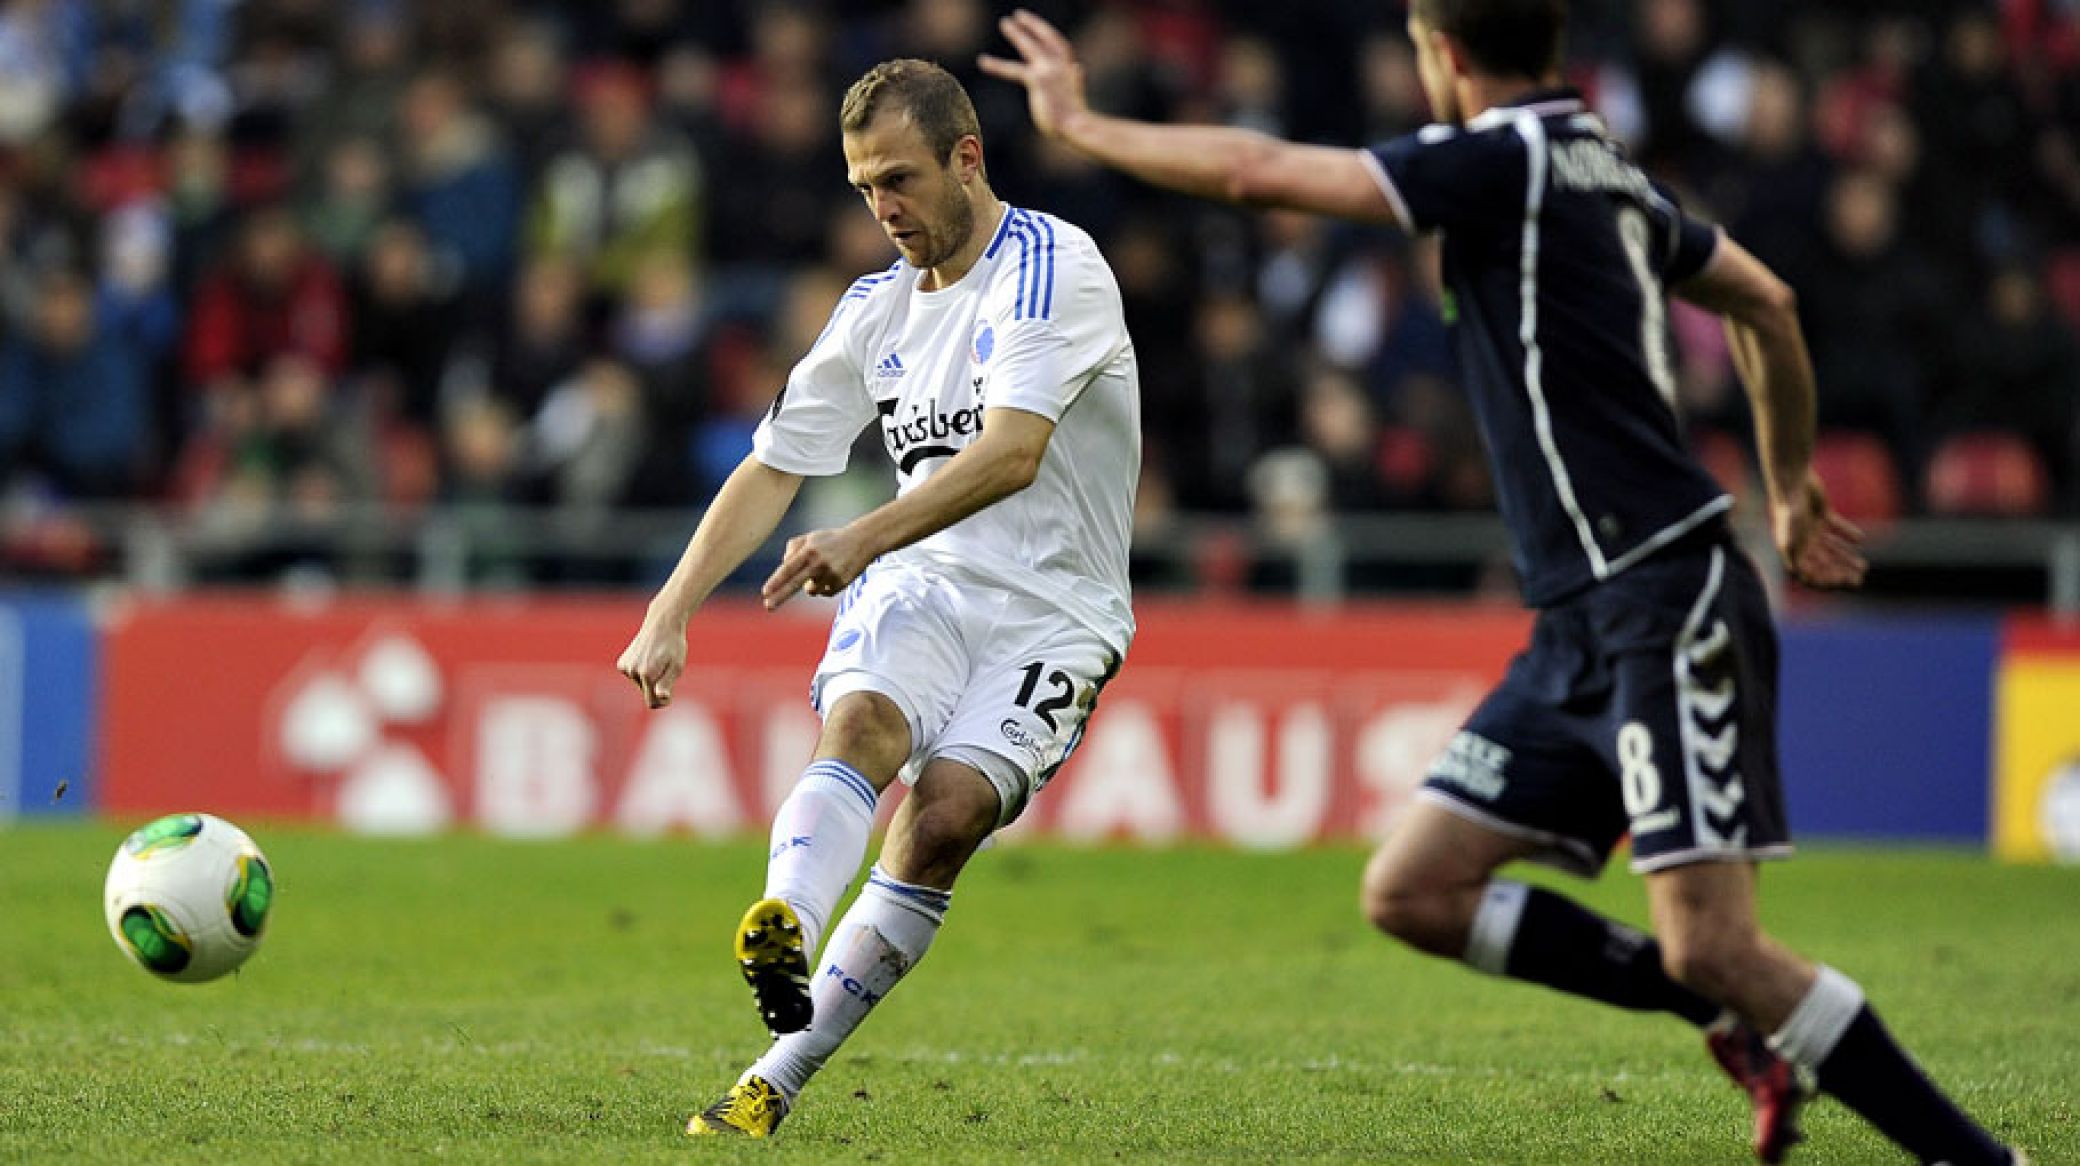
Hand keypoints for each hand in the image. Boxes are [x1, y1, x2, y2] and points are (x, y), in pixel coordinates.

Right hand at [617, 618, 687, 708]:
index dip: (663, 701)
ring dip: (650, 677)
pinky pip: (634, 677)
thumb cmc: (673, 646)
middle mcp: (633, 671)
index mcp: (647, 674)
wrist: (662, 624)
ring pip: (640, 684)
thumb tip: (661, 697)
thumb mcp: (676, 665)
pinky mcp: (622, 664)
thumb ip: (667, 683)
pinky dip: (641, 672)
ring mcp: (625, 668)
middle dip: (657, 685)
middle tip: (665, 667)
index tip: (669, 692)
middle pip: (646, 693)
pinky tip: (647, 658)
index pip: (652, 702)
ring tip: (657, 660)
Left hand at [763, 526, 872, 609]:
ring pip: (811, 590)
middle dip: (780, 596)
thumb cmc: (831, 540)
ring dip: (812, 585)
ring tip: (823, 570)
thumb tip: (783, 565)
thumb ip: (792, 548)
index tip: (765, 591)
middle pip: (795, 584)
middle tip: (767, 607)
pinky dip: (824, 587)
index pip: (788, 568)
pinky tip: (834, 574)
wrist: (862, 541)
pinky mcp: (841, 583)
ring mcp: (830, 574)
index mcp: (809, 550)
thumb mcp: (811, 537)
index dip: (776, 581)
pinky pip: (824, 592)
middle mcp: (819, 563)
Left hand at [977, 8, 1088, 138]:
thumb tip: (1079, 68)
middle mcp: (1061, 66)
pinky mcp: (1038, 80)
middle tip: (1017, 15)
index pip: (1059, 46)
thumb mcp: (1076, 95)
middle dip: (1032, 25)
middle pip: (1046, 39)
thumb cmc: (1077, 119)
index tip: (1039, 27)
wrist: (1078, 126)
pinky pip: (1013, 69)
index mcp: (1070, 70)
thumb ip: (1076, 80)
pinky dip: (997, 65)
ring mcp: (1050, 71)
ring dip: (1017, 33)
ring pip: (1030, 47)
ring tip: (1005, 23)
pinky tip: (982, 61)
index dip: (1048, 34)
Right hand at [1772, 470, 1866, 590]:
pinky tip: (1859, 539)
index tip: (1842, 580)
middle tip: (1859, 580)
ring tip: (1864, 567)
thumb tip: (1798, 575)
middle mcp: (1802, 543)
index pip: (1809, 575)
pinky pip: (1836, 528)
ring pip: (1831, 549)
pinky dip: (1847, 534)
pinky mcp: (1821, 515)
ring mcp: (1811, 529)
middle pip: (1823, 565)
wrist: (1793, 481)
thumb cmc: (1790, 507)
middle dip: (1841, 574)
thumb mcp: (1790, 534)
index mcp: (1793, 551)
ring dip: (1846, 559)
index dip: (1825, 581)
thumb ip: (1794, 554)